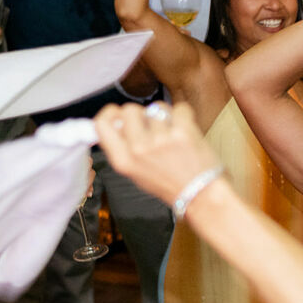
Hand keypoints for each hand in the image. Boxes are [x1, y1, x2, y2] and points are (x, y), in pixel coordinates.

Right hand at [91, 102, 222, 208]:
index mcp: (123, 161)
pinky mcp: (182, 132)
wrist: (200, 194)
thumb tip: (117, 120)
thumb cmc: (169, 184)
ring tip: (172, 135)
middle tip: (152, 128)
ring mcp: (160, 140)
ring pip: (156, 107)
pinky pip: (179, 109)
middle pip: (129, 110)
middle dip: (141, 114)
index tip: (119, 114)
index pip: (102, 123)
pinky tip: (185, 132)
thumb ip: (123, 147)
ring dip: (165, 117)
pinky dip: (184, 116)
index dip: (111, 114)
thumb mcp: (135, 172)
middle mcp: (138, 149)